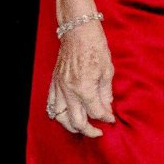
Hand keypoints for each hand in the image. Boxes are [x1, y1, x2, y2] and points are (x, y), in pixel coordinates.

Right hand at [47, 21, 115, 137]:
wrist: (78, 32)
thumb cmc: (95, 47)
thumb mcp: (107, 71)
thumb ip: (106, 94)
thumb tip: (107, 110)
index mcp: (84, 88)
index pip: (96, 112)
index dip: (106, 118)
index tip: (111, 119)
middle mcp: (69, 91)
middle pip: (77, 121)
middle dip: (89, 130)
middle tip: (98, 131)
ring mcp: (59, 87)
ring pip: (61, 117)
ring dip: (71, 126)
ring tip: (81, 126)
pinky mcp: (54, 83)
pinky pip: (52, 105)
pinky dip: (58, 114)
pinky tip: (66, 115)